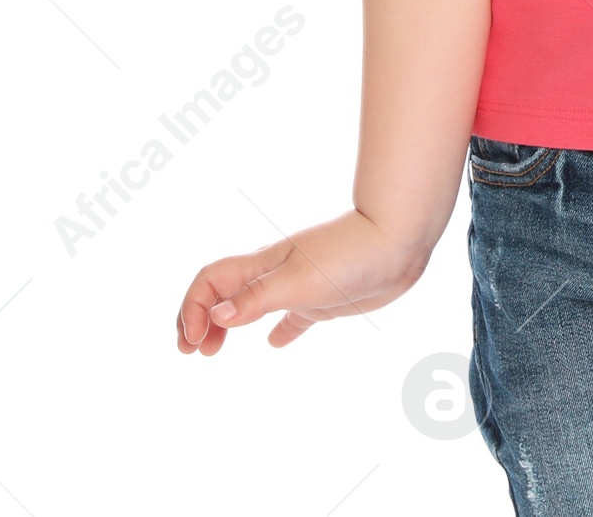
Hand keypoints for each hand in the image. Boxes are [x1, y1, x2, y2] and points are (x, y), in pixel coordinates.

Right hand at [176, 208, 428, 353]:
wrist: (399, 242)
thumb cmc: (350, 256)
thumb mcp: (299, 282)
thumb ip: (258, 298)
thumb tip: (216, 315)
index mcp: (264, 265)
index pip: (211, 281)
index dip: (192, 309)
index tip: (194, 344)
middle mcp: (275, 273)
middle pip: (222, 292)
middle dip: (199, 318)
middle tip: (194, 351)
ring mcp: (299, 285)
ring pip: (250, 303)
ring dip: (225, 324)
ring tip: (214, 350)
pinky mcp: (323, 298)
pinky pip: (292, 316)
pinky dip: (279, 330)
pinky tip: (276, 343)